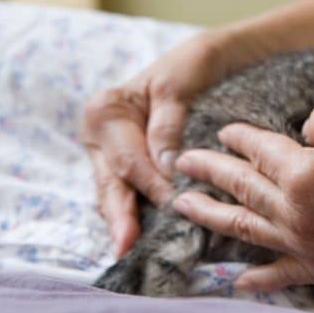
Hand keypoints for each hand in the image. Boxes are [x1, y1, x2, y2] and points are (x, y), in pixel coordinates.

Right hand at [83, 29, 254, 255]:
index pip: (128, 159)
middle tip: (127, 246)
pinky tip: (142, 242)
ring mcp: (113, 157)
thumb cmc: (194, 66)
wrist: (212, 60)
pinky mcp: (132, 171)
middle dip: (121, 217)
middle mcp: (101, 138)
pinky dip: (137, 217)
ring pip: (117, 196)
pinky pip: (131, 197)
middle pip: (112, 184)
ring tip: (128, 251)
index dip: (150, 183)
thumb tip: (165, 166)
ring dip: (126, 223)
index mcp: (105, 111)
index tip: (172, 202)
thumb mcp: (179, 85)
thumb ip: (168, 124)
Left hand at [172, 99, 313, 290]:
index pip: (259, 150)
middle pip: (243, 189)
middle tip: (181, 165)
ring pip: (249, 229)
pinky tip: (237, 280)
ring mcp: (310, 248)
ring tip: (184, 207)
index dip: (239, 137)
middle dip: (209, 174)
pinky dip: (258, 277)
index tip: (223, 129)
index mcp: (304, 174)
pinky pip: (283, 273)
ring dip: (213, 216)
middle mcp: (298, 215)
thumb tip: (302, 135)